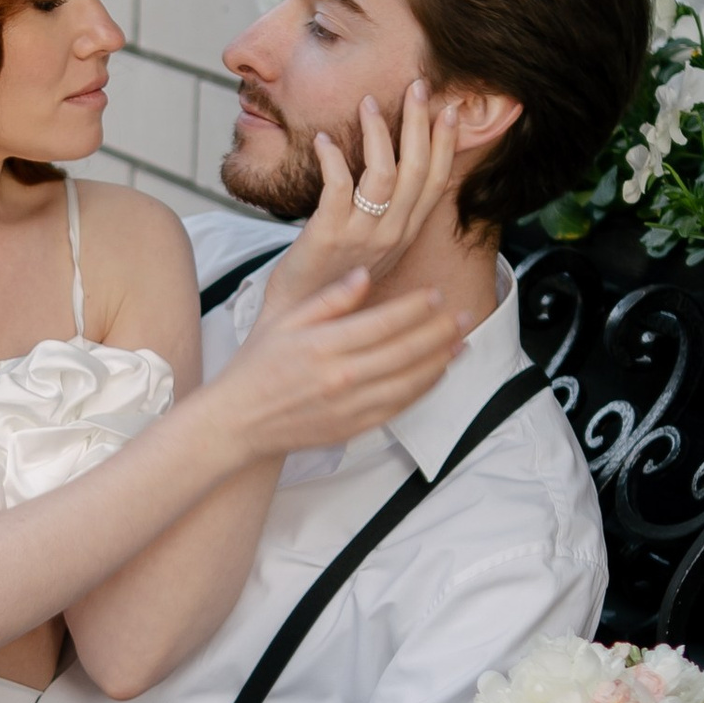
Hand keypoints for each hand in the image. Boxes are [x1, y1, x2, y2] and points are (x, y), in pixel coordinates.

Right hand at [214, 273, 471, 460]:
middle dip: (440, 331)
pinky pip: (399, 406)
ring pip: (409, 381)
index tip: (436, 294)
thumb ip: (329, 299)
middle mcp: (341, 377)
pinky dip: (424, 389)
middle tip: (465, 315)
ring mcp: (349, 406)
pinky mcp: (353, 427)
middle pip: (405, 351)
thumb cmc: (259, 365)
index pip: (384, 322)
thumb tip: (366, 275)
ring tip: (461, 343)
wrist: (239, 420)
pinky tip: (438, 373)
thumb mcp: (286, 320)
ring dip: (440, 361)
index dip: (415, 308)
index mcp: (324, 345)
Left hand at [257, 81, 458, 318]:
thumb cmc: (333, 280)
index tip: (449, 109)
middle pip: (416, 170)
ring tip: (367, 103)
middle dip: (420, 124)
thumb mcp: (372, 246)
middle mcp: (391, 233)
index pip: (436, 181)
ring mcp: (361, 236)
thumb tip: (396, 174)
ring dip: (377, 133)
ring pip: (383, 174)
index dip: (445, 144)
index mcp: (405, 233)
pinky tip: (322, 140)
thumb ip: (388, 212)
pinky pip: (337, 187)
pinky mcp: (328, 236)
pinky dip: (332, 158)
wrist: (300, 321)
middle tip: (418, 87)